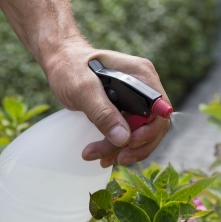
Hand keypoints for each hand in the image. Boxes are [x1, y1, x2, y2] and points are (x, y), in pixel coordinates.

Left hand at [42, 41, 170, 167]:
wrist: (61, 63)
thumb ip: (103, 112)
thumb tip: (124, 138)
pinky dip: (120, 146)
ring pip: (143, 132)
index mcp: (141, 76)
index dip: (150, 131)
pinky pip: (132, 132)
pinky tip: (104, 155)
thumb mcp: (82, 89)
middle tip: (116, 159)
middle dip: (136, 146)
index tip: (130, 143)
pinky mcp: (128, 109)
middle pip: (154, 125)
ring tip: (101, 159)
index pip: (159, 110)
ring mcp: (138, 98)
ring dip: (125, 150)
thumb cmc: (70, 68)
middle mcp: (145, 86)